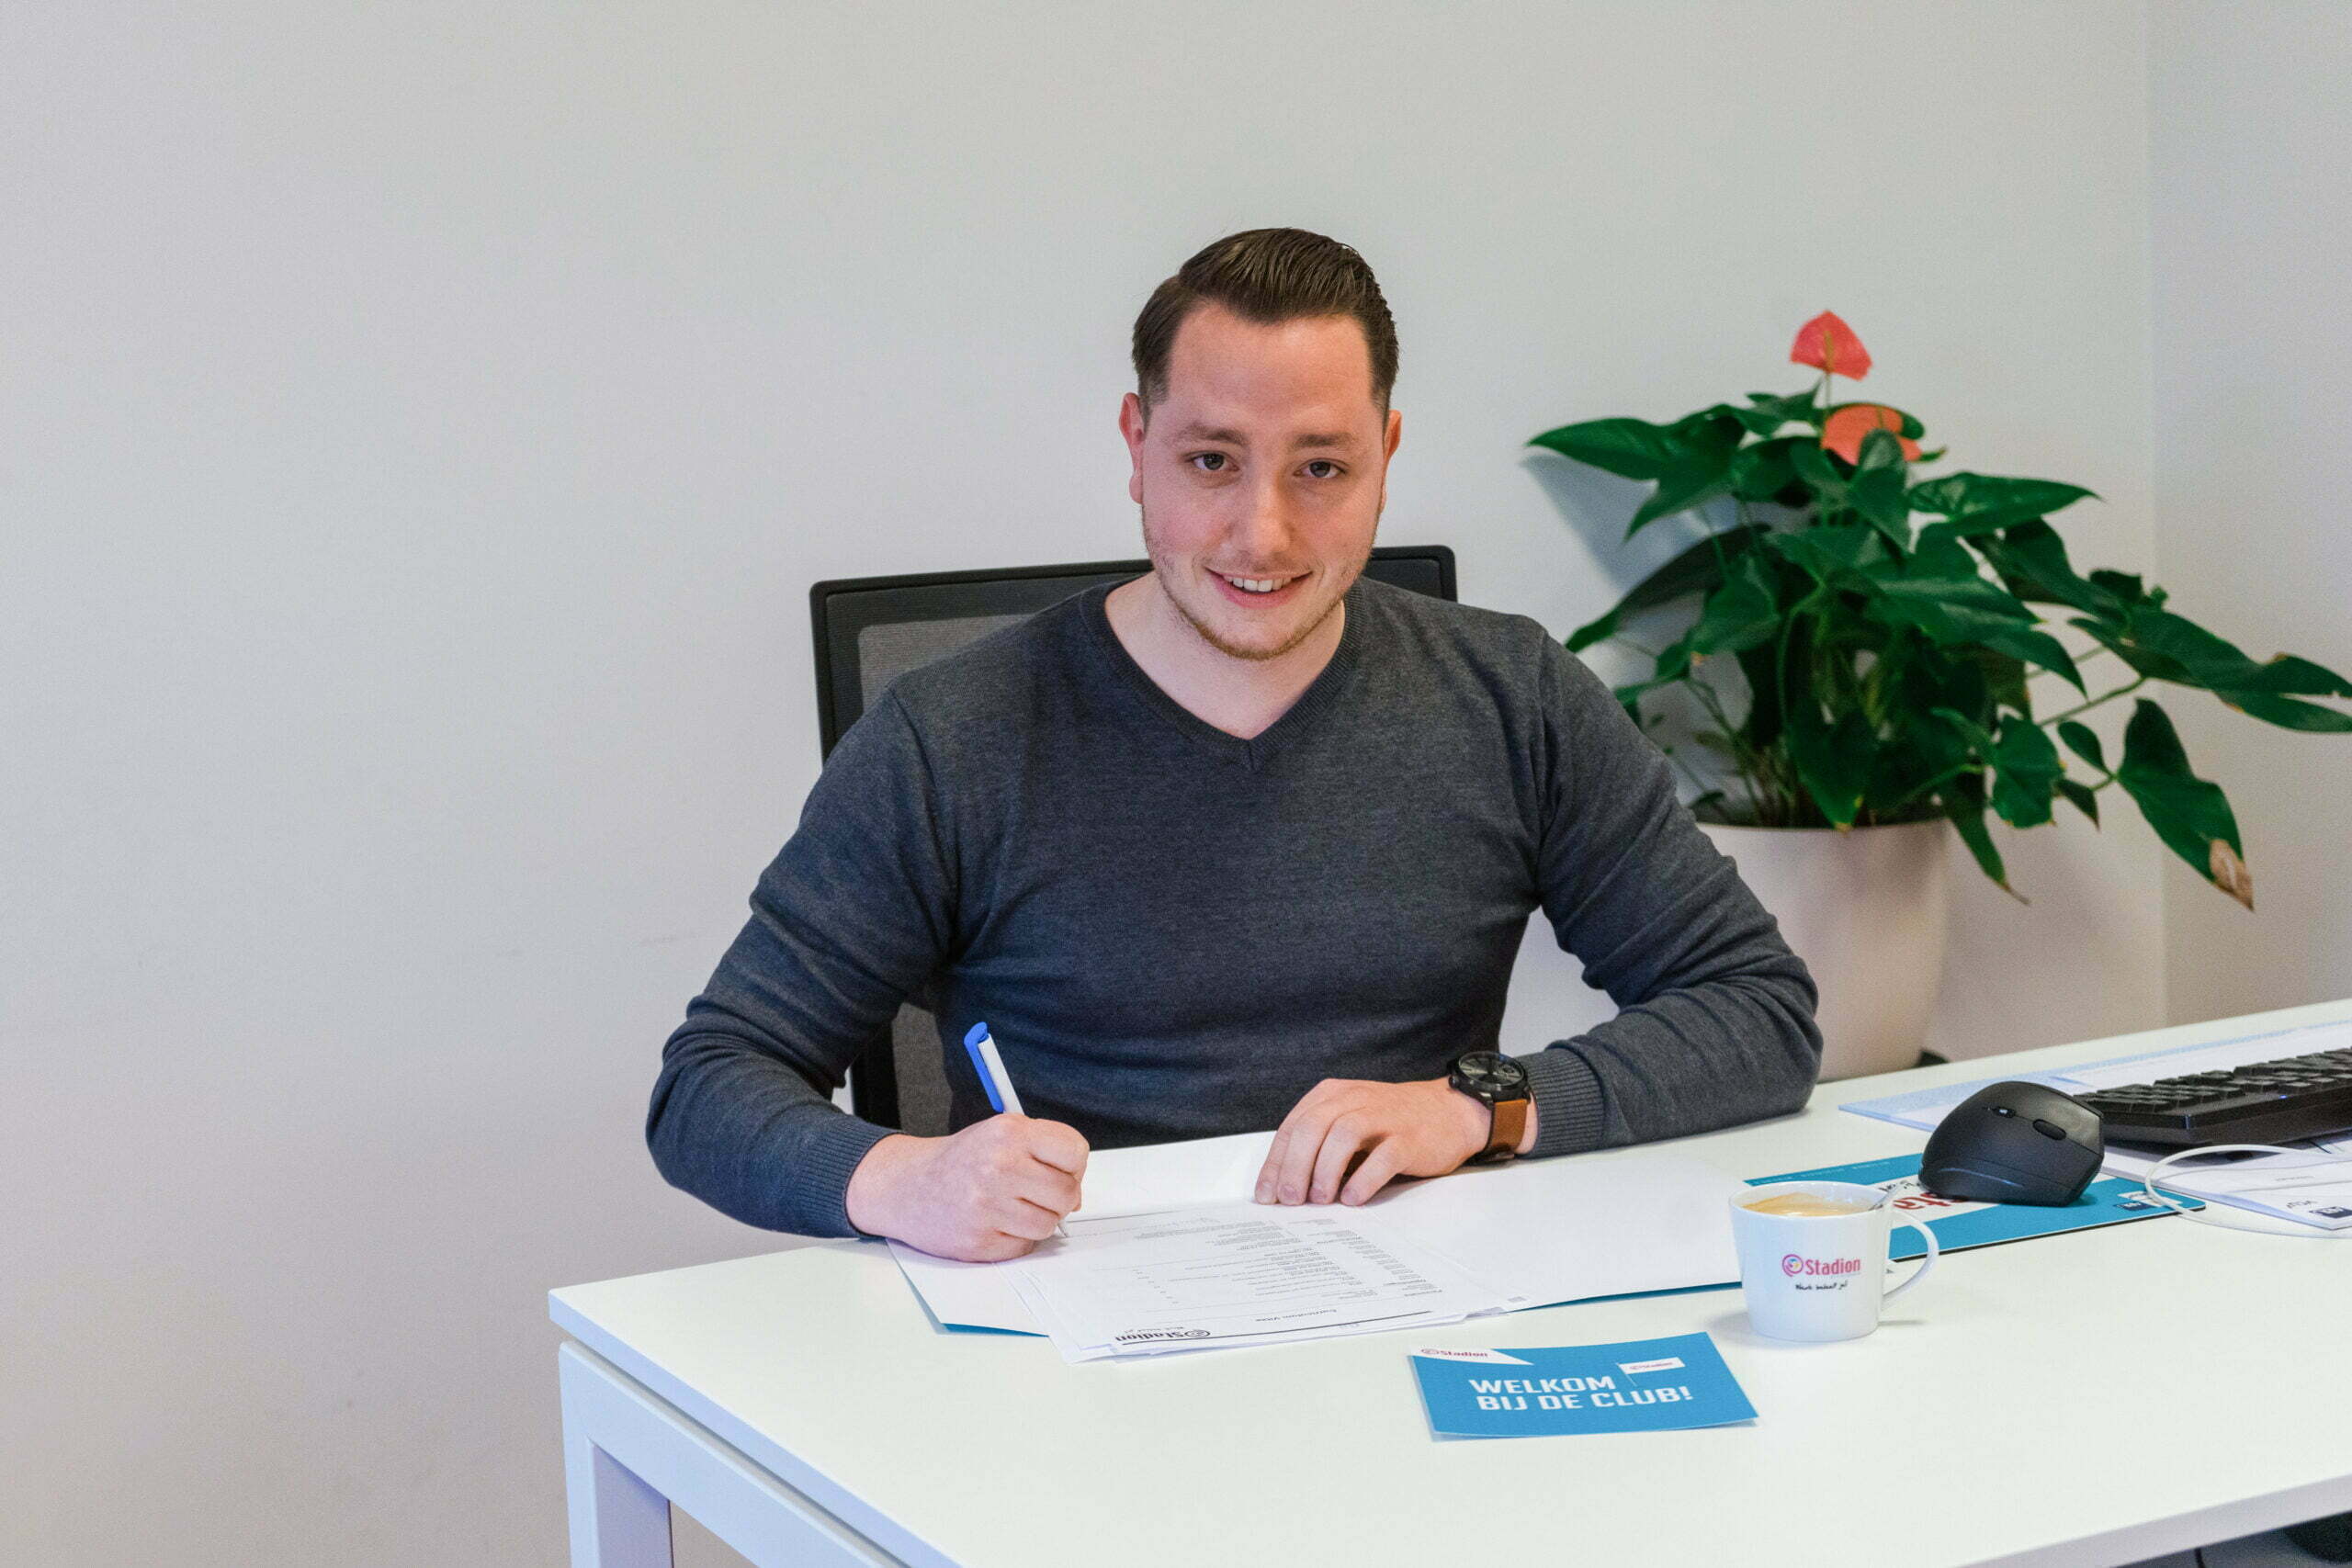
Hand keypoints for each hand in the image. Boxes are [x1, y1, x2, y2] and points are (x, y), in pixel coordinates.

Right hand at [844, 1115, 1088, 1261]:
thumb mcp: (1001, 1134)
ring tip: (1011, 1207)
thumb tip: (1077, 1197)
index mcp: (1009, 1132)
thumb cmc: (963, 1160)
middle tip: (1033, 1193)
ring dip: (1036, 1220)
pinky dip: (1015, 1239)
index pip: (1075, 1151)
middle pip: (1067, 1194)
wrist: (907, 1186)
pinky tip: (994, 1223)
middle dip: (1057, 1198)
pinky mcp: (977, 1241)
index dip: (1073, 1165)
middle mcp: (998, 1166)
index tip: (1060, 1170)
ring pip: (1048, 1225)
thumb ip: (1045, 1153)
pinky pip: (1023, 1247)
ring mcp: (986, 1206)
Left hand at [1254, 1077, 1491, 1207]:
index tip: (1267, 1196)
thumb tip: (1286, 1188)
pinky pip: (1383, 1156)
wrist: (1450, 1111)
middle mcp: (1355, 1099)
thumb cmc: (1391, 1123)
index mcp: (1332, 1095)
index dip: (1276, 1163)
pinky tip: (1352, 1199)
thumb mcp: (1349, 1120)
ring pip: (1343, 1135)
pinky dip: (1364, 1179)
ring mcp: (1384, 1116)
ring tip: (1320, 1199)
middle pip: (1312, 1127)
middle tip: (1290, 1201)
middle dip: (1294, 1167)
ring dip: (1325, 1170)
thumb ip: (1320, 1143)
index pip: (1293, 1127)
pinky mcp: (1410, 1138)